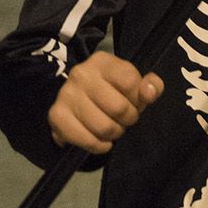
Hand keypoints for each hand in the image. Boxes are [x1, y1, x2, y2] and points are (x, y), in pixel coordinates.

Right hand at [47, 51, 162, 153]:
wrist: (79, 102)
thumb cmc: (113, 91)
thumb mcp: (135, 84)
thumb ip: (151, 86)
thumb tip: (149, 92)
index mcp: (102, 61)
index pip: (131, 83)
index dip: (139, 99)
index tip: (135, 102)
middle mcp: (81, 74)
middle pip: (118, 108)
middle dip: (128, 119)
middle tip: (125, 118)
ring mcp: (66, 94)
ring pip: (103, 127)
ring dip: (114, 133)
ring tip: (112, 127)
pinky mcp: (56, 116)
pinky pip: (85, 140)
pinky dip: (98, 146)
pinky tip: (101, 140)